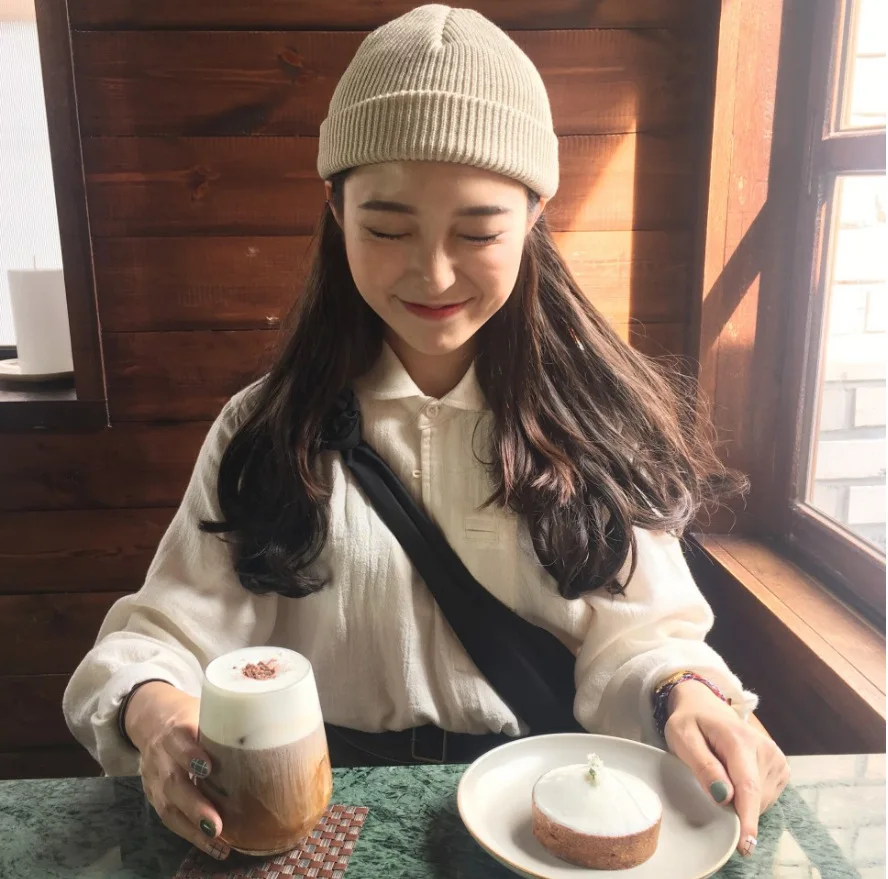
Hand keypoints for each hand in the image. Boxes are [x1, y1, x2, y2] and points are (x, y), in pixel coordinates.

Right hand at [124, 682, 230, 860]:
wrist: (152, 721)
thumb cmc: (191, 717)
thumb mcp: (204, 711)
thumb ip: (229, 722)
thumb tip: (274, 728)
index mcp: (176, 729)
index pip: (180, 740)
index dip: (191, 754)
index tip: (208, 768)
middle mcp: (162, 755)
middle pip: (173, 781)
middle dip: (195, 805)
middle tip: (216, 824)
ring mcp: (155, 778)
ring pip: (169, 805)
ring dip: (193, 827)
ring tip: (218, 841)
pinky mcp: (155, 797)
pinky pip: (170, 819)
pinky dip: (192, 835)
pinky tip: (215, 846)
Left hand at [663, 680, 789, 856]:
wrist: (705, 707)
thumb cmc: (690, 723)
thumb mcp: (683, 738)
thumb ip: (703, 766)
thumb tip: (724, 797)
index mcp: (739, 739)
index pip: (747, 786)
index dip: (747, 818)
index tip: (746, 845)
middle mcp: (765, 749)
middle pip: (754, 798)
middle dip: (734, 808)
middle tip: (709, 786)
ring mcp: (776, 758)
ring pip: (761, 801)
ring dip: (740, 802)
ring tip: (720, 776)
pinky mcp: (780, 768)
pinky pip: (765, 797)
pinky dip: (749, 798)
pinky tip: (734, 780)